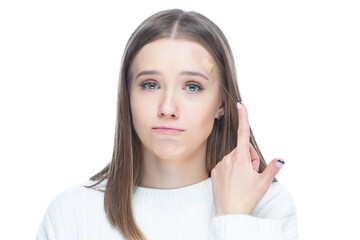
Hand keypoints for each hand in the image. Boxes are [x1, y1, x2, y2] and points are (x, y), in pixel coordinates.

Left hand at [211, 101, 284, 215]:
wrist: (229, 213)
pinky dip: (231, 170)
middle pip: (243, 150)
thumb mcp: (263, 184)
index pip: (243, 134)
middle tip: (251, 175)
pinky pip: (225, 165)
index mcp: (240, 159)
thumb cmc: (247, 198)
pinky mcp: (214, 171)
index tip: (240, 104)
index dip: (243, 117)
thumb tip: (281, 160)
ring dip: (240, 165)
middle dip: (249, 159)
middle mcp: (228, 159)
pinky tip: (232, 182)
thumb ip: (272, 169)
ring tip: (241, 181)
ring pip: (234, 158)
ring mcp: (220, 165)